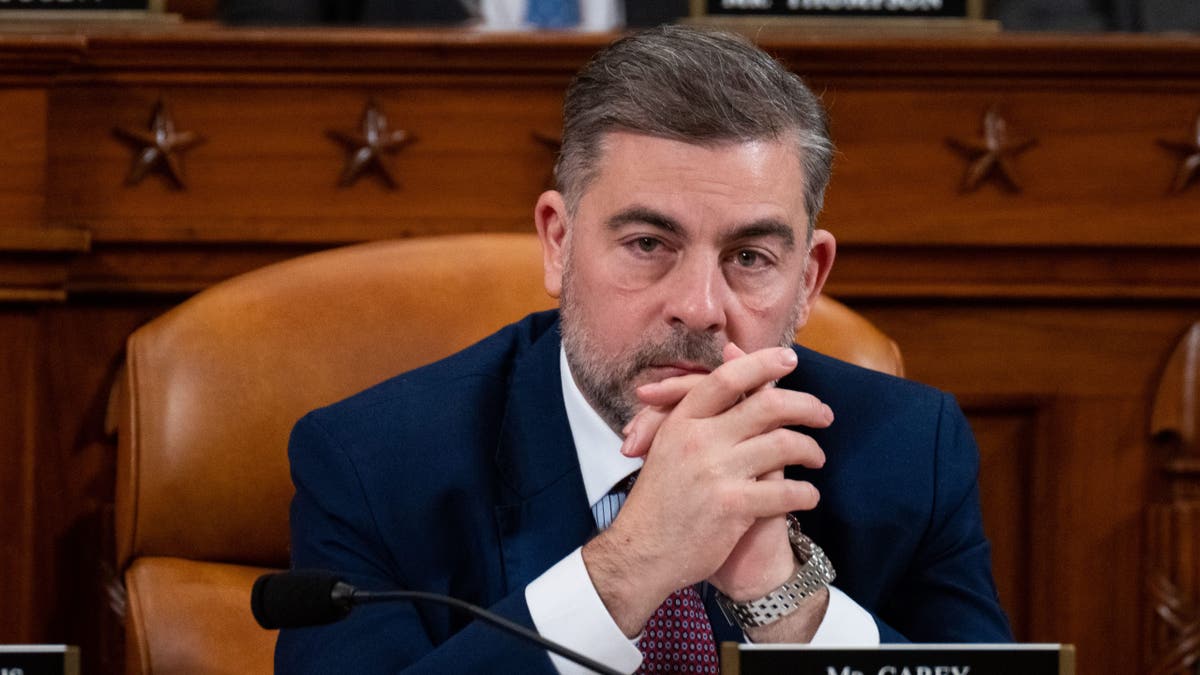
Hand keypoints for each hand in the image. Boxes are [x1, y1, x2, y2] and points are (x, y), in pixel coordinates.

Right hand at [582, 345, 831, 636]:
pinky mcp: (732, 506)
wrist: (642, 552)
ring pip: (783, 445)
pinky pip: (785, 492)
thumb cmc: (657, 499)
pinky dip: (806, 493)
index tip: (788, 360)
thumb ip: (697, 409)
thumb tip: (731, 360)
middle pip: (767, 406)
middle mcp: (699, 440)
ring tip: (817, 458)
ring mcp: (716, 472)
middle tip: (824, 414)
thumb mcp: (666, 444)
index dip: (762, 364)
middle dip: (806, 406)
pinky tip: (809, 496)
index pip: (727, 379)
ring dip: (810, 450)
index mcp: (682, 421)